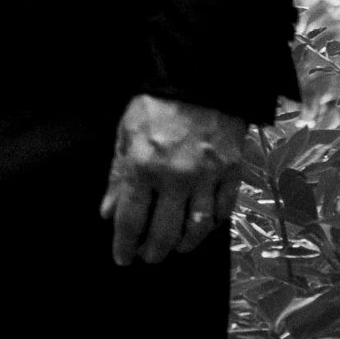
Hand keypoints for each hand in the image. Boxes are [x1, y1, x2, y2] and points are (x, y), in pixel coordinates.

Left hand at [102, 93, 247, 266]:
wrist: (202, 79)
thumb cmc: (156, 105)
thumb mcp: (125, 133)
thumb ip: (116, 175)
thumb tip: (108, 212)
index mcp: (142, 168)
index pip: (130, 220)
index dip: (124, 245)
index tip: (123, 259)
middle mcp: (175, 179)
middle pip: (163, 232)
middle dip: (153, 252)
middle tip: (148, 258)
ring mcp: (207, 178)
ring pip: (197, 228)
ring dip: (184, 244)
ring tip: (175, 248)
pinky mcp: (231, 172)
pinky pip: (224, 210)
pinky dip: (213, 224)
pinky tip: (203, 227)